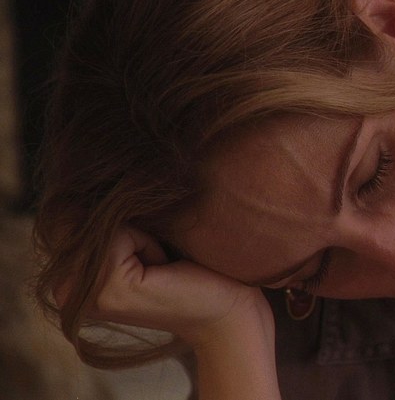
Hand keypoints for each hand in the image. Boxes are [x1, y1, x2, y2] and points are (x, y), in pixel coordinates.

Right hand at [82, 226, 270, 347]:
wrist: (223, 309)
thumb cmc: (188, 274)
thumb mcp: (136, 243)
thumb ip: (106, 225)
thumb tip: (83, 190)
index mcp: (67, 282)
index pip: (74, 217)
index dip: (119, 226)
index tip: (146, 258)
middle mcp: (66, 292)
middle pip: (84, 220)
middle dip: (127, 230)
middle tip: (155, 266)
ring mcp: (86, 294)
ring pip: (103, 226)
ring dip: (139, 237)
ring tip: (158, 268)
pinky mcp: (110, 288)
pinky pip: (121, 234)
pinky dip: (148, 244)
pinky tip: (162, 271)